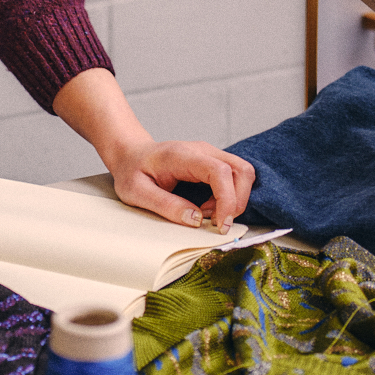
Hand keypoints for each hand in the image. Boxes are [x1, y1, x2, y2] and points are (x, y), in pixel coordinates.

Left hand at [107, 138, 255, 231]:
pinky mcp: (212, 162)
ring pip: (242, 173)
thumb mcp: (136, 192)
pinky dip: (228, 197)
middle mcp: (201, 150)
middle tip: (216, 223)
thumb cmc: (132, 171)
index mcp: (182, 155)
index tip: (220, 224)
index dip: (227, 199)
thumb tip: (196, 220)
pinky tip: (207, 207)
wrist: (131, 154)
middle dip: (238, 202)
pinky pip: (234, 178)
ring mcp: (209, 154)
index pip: (219, 171)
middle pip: (241, 170)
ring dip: (234, 200)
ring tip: (207, 215)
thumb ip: (165, 205)